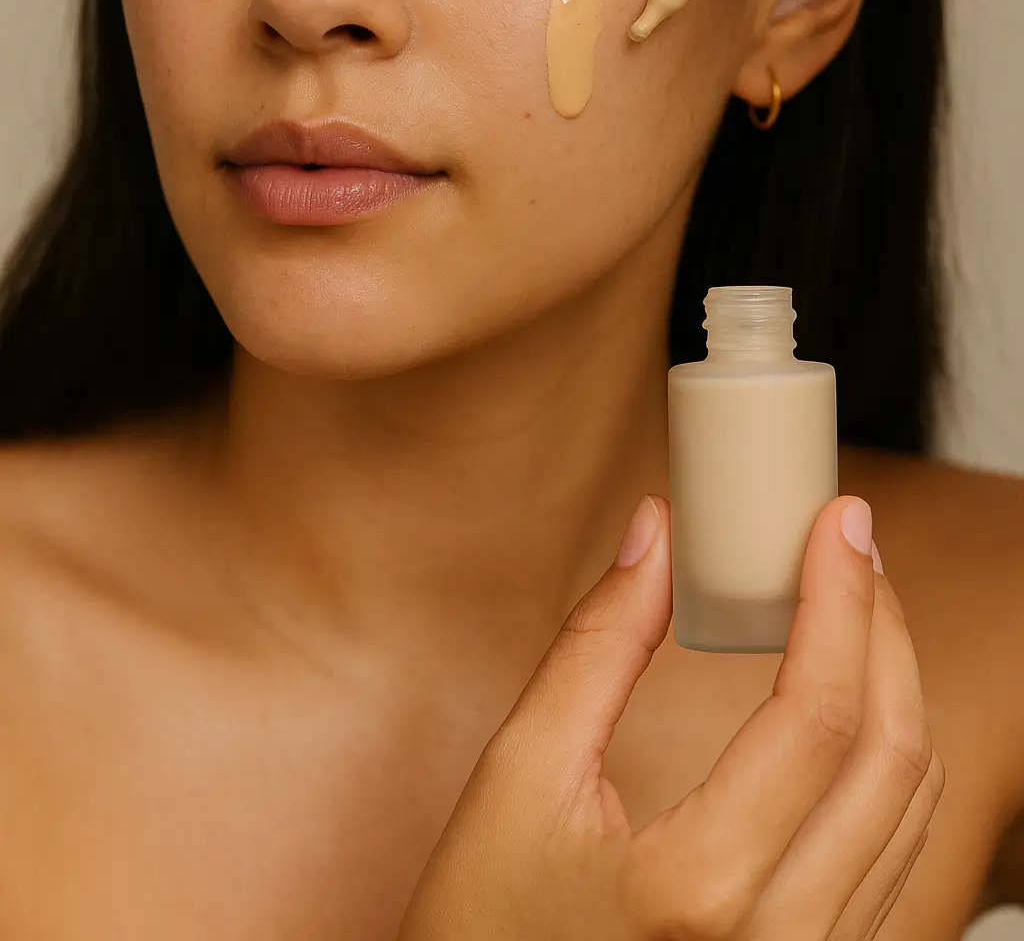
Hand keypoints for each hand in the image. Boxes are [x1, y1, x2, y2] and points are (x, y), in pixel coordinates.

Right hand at [397, 495, 943, 939]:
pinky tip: (845, 701)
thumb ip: (595, 648)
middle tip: (850, 546)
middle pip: (891, 758)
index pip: (816, 716)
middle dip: (884, 629)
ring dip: (896, 690)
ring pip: (909, 811)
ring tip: (850, 604)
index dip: (840, 600)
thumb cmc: (484, 928)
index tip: (837, 522)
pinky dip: (883, 762)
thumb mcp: (518, 777)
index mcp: (698, 888)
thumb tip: (657, 536)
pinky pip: (892, 858)